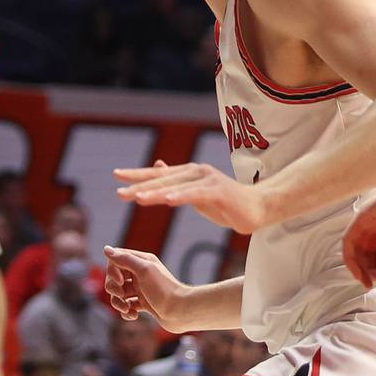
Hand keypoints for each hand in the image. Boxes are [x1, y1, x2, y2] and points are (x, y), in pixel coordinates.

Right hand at [103, 246, 190, 331]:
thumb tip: (106, 249)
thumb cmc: (164, 290)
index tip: (120, 280)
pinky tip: (133, 315)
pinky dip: (127, 312)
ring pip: (119, 295)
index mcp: (141, 262)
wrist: (181, 311)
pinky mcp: (144, 304)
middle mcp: (140, 274)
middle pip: (114, 279)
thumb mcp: (144, 270)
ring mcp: (141, 290)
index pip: (116, 261)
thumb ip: (124, 259)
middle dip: (113, 289)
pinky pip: (127, 306)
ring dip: (118, 303)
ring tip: (127, 309)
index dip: (112, 271)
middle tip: (122, 295)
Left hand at [116, 160, 270, 233]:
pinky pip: (195, 194)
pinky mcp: (218, 191)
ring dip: (155, 192)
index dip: (137, 175)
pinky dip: (180, 196)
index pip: (158, 174)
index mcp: (189, 173)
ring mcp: (207, 180)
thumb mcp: (196, 193)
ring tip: (136, 198)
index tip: (117, 176)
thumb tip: (157, 166)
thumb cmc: (226, 202)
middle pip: (162, 179)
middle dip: (139, 185)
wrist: (258, 208)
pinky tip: (166, 200)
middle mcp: (196, 172)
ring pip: (175, 187)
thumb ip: (177, 182)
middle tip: (119, 192)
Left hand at [343, 179, 375, 288]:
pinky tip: (357, 270)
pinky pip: (349, 240)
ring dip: (358, 268)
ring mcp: (368, 223)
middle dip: (368, 272)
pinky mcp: (361, 218)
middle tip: (373, 284)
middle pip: (365, 254)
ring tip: (366, 281)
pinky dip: (350, 257)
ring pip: (355, 250)